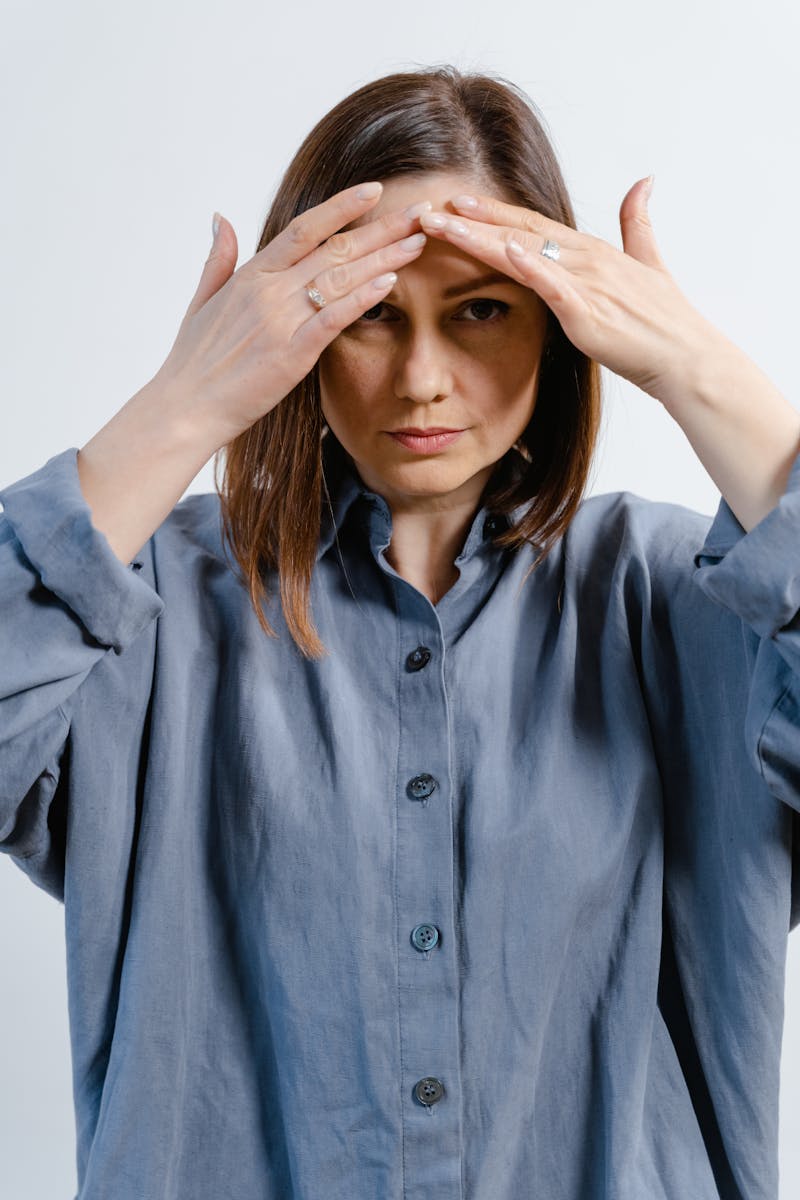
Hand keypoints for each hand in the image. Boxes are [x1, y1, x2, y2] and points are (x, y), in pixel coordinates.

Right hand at [152, 183, 428, 447]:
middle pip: (335, 248)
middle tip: (421, 210)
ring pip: (341, 277)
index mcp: (251, 275)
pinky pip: (333, 318)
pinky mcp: (291, 353)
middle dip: (382, 227)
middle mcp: (269, 289)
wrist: (185, 407)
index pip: (304, 228)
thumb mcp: (202, 301)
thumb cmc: (193, 362)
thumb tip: (221, 218)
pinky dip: (362, 298)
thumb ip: (219, 259)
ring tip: (419, 240)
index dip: (342, 206)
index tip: (376, 190)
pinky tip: (390, 282)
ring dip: (384, 257)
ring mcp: (281, 320)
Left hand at [419, 178, 720, 406]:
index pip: (531, 224)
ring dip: (480, 237)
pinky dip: (529, 266)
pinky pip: (553, 285)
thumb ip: (638, 223)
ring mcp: (586, 282)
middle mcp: (584, 258)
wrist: (686, 357)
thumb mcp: (649, 264)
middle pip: (517, 231)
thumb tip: (644, 181)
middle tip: (426, 208)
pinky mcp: (587, 312)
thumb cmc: (665, 320)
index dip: (492, 211)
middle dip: (470, 219)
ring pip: (523, 251)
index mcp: (591, 250)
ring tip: (442, 225)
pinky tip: (503, 251)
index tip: (456, 201)